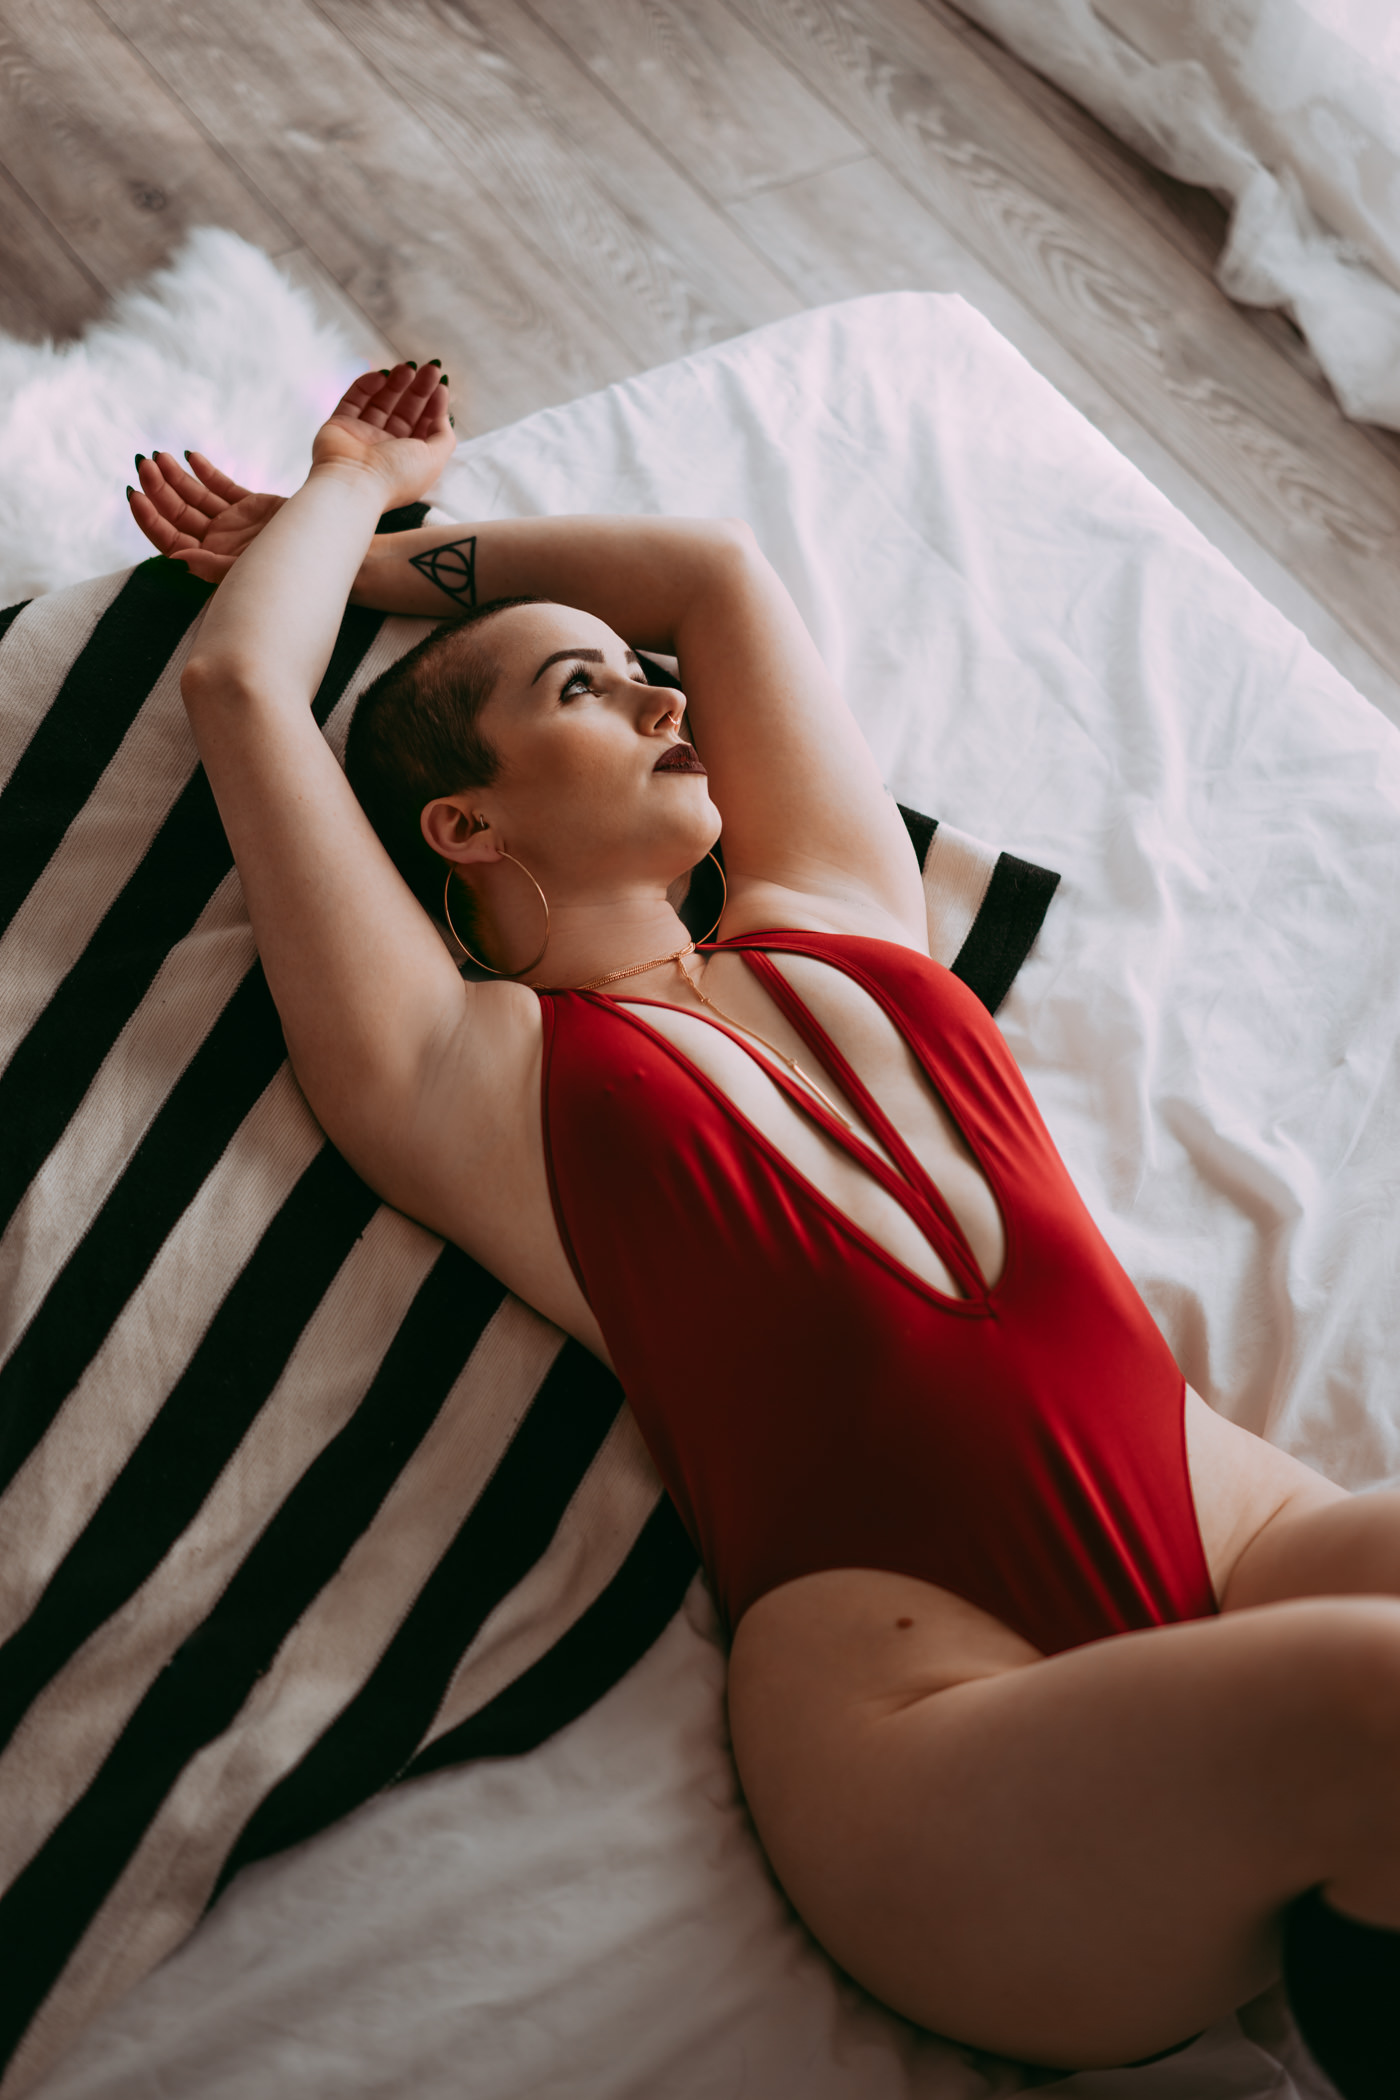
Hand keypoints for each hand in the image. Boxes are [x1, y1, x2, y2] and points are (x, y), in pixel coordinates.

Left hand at [127, 451, 286, 583]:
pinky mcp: (251, 508)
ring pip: (195, 498)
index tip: (135, 492)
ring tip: (161, 456)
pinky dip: (206, 472)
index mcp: (211, 564)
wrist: (332, 558)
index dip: (148, 518)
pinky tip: (191, 457)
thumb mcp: (248, 573)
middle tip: (147, 463)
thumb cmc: (290, 576)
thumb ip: (211, 568)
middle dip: (159, 488)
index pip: (168, 540)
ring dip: (176, 477)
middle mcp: (217, 545)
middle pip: (177, 514)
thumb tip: (174, 561)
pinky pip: (222, 487)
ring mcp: (233, 526)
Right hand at [310, 361, 454, 508]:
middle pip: (405, 411)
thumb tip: (443, 415)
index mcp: (409, 459)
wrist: (354, 484)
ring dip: (396, 383)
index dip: (434, 405)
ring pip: (380, 402)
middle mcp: (386, 448)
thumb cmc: (396, 476)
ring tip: (407, 367)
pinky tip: (381, 376)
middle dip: (419, 389)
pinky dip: (367, 385)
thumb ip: (444, 437)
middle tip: (430, 369)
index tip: (441, 385)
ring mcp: (362, 436)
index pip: (423, 427)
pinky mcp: (340, 424)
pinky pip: (354, 400)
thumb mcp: (434, 458)